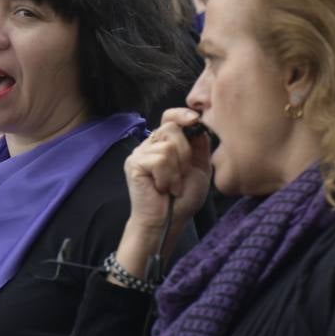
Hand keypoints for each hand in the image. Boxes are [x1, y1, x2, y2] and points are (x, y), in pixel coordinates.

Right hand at [117, 108, 211, 274]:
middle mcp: (150, 144)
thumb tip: (199, 124)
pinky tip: (163, 188)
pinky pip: (159, 159)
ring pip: (167, 146)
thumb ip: (200, 145)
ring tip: (172, 185)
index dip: (182, 114)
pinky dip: (167, 177)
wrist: (168, 221)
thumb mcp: (200, 167)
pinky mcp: (134, 164)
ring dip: (176, 170)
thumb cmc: (183, 198)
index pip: (170, 116)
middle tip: (181, 175)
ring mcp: (140, 153)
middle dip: (185, 153)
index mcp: (165, 142)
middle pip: (171, 128)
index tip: (195, 119)